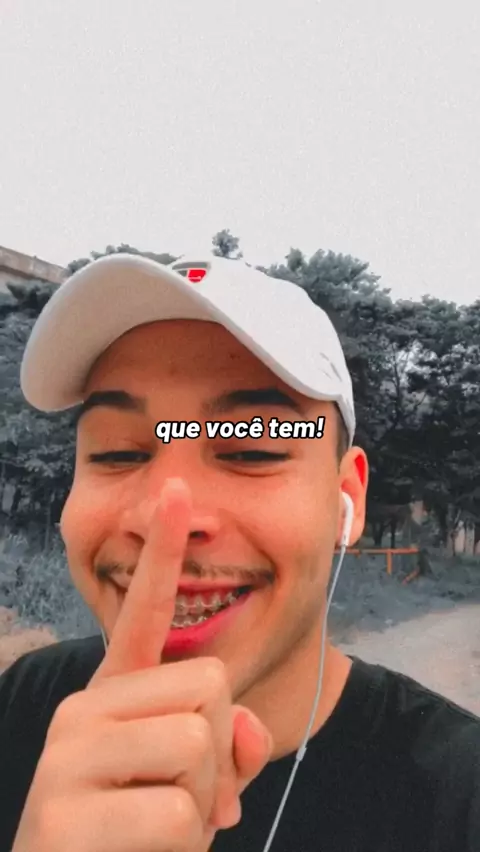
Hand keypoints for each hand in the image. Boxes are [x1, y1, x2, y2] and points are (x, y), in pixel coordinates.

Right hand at [13, 478, 272, 851]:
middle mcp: (84, 708)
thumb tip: (244, 728)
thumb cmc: (135, 841)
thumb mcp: (190, 789)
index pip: (141, 611)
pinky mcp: (63, 812)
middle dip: (217, 753)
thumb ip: (225, 749)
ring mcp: (67, 756)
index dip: (163, 551)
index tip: (176, 490)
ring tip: (156, 829)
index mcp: (113, 695)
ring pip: (198, 741)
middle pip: (208, 684)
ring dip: (201, 802)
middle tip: (182, 800)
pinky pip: (178, 812)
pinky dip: (182, 848)